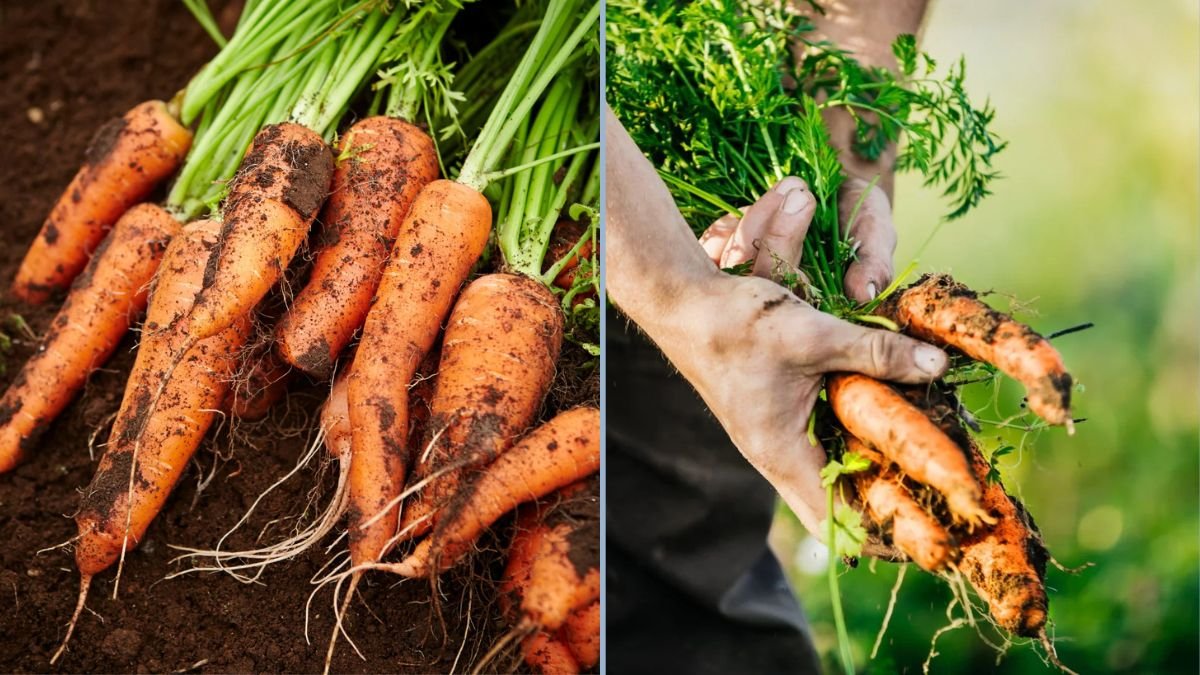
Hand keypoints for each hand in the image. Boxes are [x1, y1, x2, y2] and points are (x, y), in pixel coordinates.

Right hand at [679, 178, 946, 540]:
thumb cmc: (736, 325)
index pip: (835, 522)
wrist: (682, 302)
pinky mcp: (773, 414)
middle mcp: (777, 456)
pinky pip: (819, 438)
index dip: (880, 533)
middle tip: (936, 482)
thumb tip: (938, 366)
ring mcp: (773, 436)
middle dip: (884, 496)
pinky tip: (882, 404)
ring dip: (869, 459)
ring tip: (921, 446)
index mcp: (781, 454)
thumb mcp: (813, 335)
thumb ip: (876, 352)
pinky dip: (851, 430)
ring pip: (830, 467)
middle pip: (837, 500)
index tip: (928, 528)